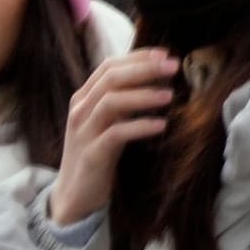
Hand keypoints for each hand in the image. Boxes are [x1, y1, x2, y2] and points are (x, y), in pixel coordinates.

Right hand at [52, 49, 178, 224]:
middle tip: (174, 67)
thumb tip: (159, 78)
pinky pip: (116, 134)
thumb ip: (124, 101)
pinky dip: (140, 127)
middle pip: (111, 78)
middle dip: (144, 69)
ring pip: (111, 102)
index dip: (137, 57)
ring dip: (143, 96)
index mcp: (83, 98)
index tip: (165, 54)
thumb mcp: (109, 123)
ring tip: (170, 95)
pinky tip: (161, 126)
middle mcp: (80, 110)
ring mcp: (84, 131)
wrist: (75, 195)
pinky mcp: (92, 154)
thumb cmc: (98, 154)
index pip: (109, 66)